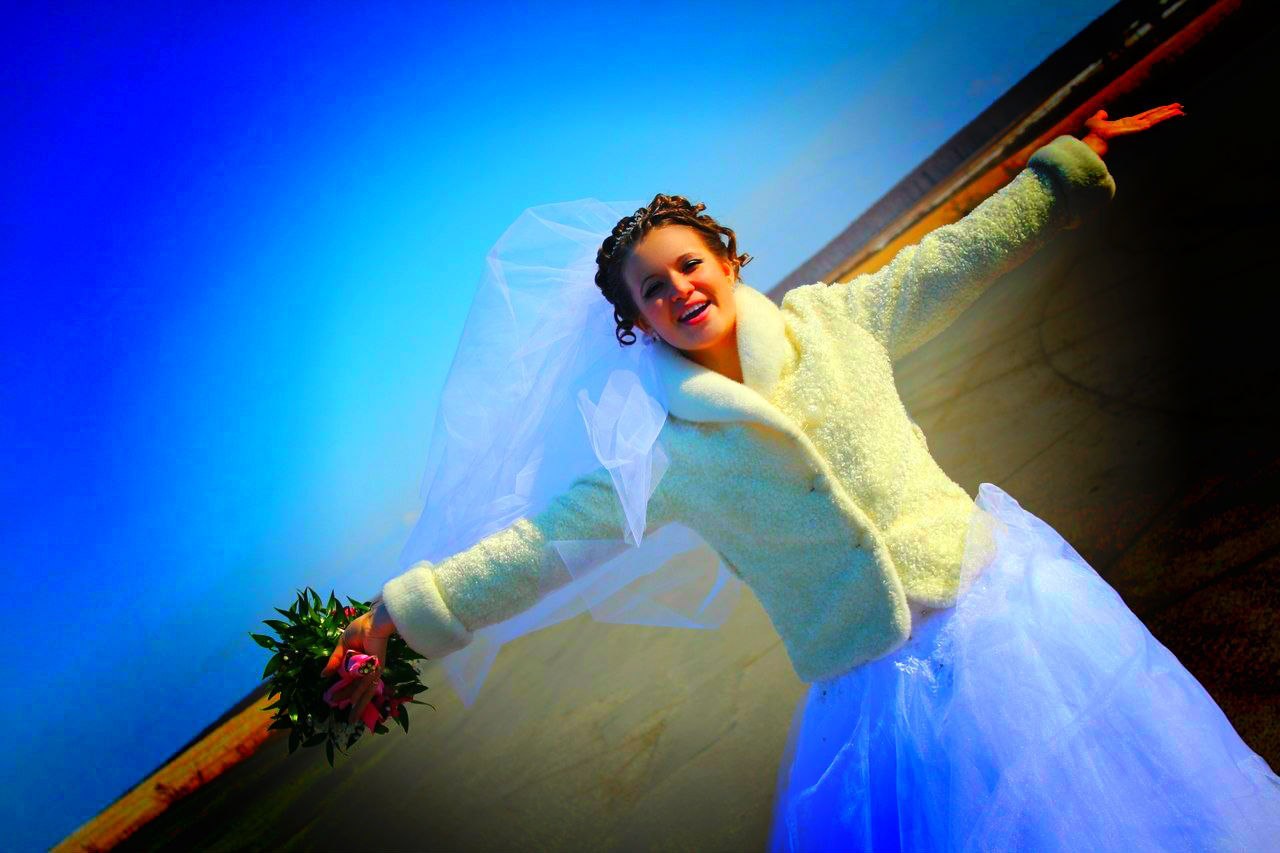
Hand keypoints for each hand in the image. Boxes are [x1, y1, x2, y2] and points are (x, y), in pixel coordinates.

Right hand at [322, 597, 396, 727]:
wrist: (373, 621)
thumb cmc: (360, 628)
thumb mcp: (342, 645)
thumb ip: (334, 661)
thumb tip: (323, 676)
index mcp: (361, 663)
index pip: (353, 682)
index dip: (346, 692)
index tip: (336, 701)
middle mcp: (368, 669)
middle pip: (361, 691)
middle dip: (355, 705)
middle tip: (349, 719)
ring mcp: (373, 669)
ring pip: (365, 691)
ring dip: (357, 705)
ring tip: (351, 719)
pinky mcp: (377, 668)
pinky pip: (367, 684)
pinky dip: (360, 694)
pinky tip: (354, 704)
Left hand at [1080, 103, 1185, 157]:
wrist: (1095, 140)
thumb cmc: (1094, 134)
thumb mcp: (1096, 121)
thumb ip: (1100, 117)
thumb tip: (1102, 113)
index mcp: (1128, 124)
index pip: (1145, 116)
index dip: (1156, 112)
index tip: (1165, 108)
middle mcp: (1136, 126)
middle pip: (1155, 117)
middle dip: (1167, 112)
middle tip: (1180, 108)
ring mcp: (1139, 128)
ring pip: (1158, 119)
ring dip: (1170, 115)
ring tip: (1182, 110)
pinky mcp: (1141, 129)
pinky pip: (1156, 121)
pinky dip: (1166, 117)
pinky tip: (1175, 113)